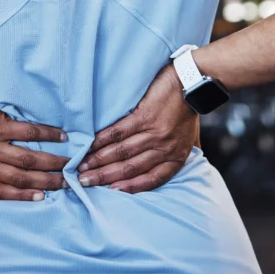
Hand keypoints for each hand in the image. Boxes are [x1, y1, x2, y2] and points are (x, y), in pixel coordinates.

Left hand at [0, 84, 69, 200]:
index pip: (1, 192)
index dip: (22, 197)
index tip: (42, 198)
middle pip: (21, 178)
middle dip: (46, 183)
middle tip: (65, 183)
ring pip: (28, 159)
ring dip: (51, 162)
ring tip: (68, 163)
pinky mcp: (1, 125)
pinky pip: (29, 132)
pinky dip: (47, 135)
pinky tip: (61, 137)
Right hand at [78, 64, 198, 192]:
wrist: (192, 81)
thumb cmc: (188, 110)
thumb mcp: (190, 138)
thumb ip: (178, 154)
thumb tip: (168, 168)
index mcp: (176, 157)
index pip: (152, 179)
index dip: (130, 187)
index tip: (110, 192)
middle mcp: (164, 148)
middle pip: (131, 168)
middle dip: (105, 177)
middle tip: (85, 182)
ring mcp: (154, 132)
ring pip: (122, 151)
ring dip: (99, 160)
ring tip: (83, 165)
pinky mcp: (144, 116)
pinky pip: (119, 132)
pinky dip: (103, 140)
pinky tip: (90, 145)